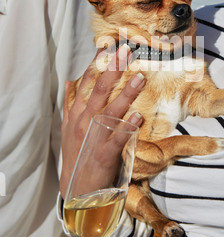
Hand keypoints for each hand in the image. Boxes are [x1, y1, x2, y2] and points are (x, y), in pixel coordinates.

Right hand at [60, 45, 144, 197]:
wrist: (77, 190)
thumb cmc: (77, 155)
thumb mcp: (69, 128)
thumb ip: (70, 103)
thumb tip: (70, 81)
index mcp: (76, 113)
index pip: (86, 83)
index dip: (97, 64)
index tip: (108, 47)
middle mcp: (83, 121)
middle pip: (98, 91)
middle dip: (113, 70)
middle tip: (127, 52)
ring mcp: (93, 137)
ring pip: (109, 111)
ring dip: (125, 94)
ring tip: (140, 78)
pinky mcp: (103, 155)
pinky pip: (117, 139)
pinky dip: (127, 128)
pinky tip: (138, 117)